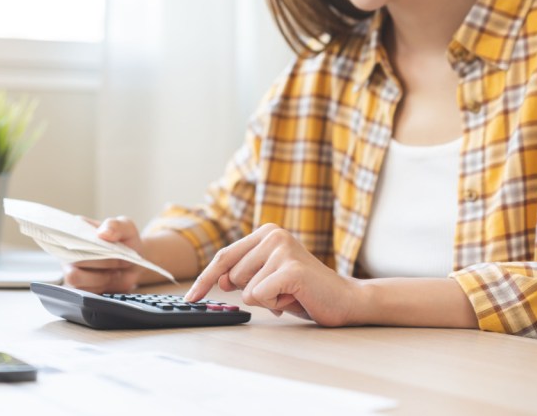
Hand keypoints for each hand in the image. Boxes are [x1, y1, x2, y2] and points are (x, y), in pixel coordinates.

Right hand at [61, 216, 144, 293]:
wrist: (134, 264)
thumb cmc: (126, 242)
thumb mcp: (126, 228)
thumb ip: (115, 226)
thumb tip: (103, 233)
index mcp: (78, 231)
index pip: (66, 234)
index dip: (81, 242)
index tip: (102, 245)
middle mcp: (70, 250)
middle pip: (74, 258)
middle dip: (102, 261)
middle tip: (120, 260)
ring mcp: (72, 269)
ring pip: (75, 277)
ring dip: (100, 277)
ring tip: (115, 271)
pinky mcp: (78, 286)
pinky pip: (83, 291)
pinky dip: (101, 287)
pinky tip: (111, 279)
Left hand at [184, 224, 362, 326]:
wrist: (346, 299)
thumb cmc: (303, 290)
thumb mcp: (266, 278)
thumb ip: (241, 274)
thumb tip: (216, 279)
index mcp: (265, 233)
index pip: (223, 257)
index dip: (204, 279)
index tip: (190, 297)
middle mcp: (272, 235)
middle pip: (231, 276)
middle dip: (250, 292)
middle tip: (279, 290)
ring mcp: (282, 249)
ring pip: (245, 289)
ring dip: (266, 300)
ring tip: (289, 293)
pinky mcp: (290, 268)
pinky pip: (259, 296)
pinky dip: (275, 304)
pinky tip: (295, 297)